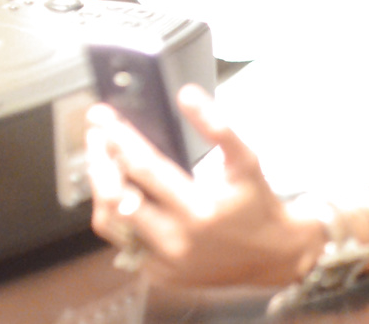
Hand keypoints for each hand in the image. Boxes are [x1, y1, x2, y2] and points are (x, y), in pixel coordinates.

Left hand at [87, 85, 317, 286]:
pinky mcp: (158, 274)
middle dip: (100, 160)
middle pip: (116, 196)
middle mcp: (177, 240)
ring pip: (110, 222)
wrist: (272, 255)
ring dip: (100, 188)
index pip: (145, 168)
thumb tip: (187, 94)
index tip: (104, 117)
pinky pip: (124, 241)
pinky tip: (121, 192)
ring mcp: (164, 262)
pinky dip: (118, 214)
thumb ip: (217, 127)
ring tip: (101, 161)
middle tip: (95, 136)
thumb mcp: (246, 161)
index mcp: (199, 211)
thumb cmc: (258, 204)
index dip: (119, 138)